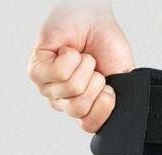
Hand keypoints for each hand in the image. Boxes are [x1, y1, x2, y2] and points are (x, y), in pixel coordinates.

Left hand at [28, 1, 133, 132]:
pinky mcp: (37, 72)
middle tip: (95, 71)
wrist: (96, 21)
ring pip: (71, 89)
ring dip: (84, 68)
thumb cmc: (108, 49)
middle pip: (79, 109)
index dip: (103, 106)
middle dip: (95, 84)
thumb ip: (124, 105)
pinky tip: (69, 52)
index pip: (90, 126)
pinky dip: (70, 58)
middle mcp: (66, 103)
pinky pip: (58, 73)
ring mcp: (50, 89)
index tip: (109, 89)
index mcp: (87, 109)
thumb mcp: (124, 81)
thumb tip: (120, 120)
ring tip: (83, 59)